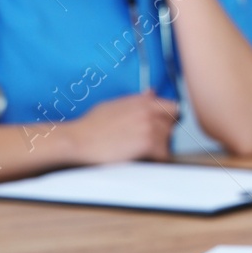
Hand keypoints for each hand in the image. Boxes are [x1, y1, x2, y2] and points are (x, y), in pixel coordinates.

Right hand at [64, 92, 180, 164]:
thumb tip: (152, 92)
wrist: (78, 140)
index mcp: (143, 100)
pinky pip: (164, 155)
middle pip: (173, 125)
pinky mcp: (147, 143)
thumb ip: (137, 100)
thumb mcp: (115, 105)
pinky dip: (156, 160)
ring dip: (158, 148)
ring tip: (139, 151)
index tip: (160, 127)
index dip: (168, 118)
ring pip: (169, 141)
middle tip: (146, 143)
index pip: (173, 107)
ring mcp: (150, 126)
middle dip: (164, 134)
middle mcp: (149, 110)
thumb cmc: (91, 125)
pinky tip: (141, 159)